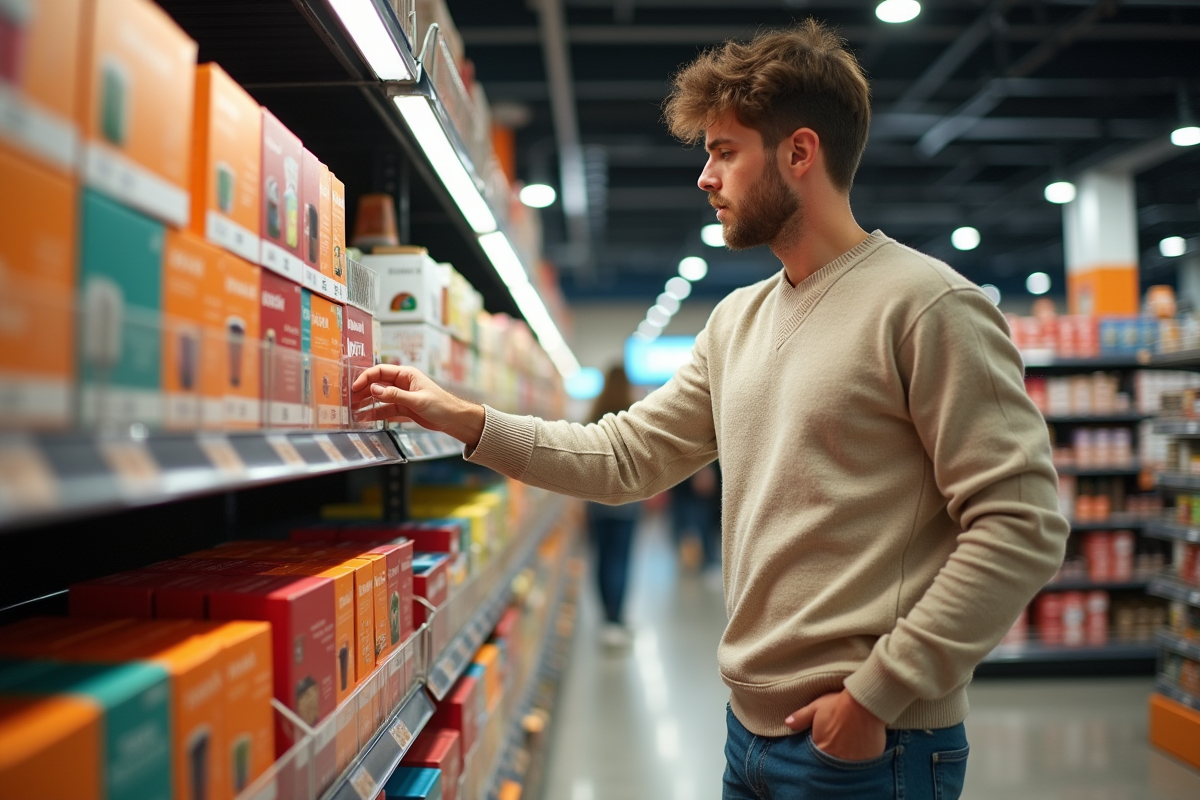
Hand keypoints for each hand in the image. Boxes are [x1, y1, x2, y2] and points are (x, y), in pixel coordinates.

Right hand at [350, 364, 485, 447]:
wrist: (453, 419)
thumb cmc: (441, 405)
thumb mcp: (417, 400)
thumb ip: (395, 395)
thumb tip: (374, 390)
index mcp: (406, 374)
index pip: (380, 371)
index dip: (366, 378)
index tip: (355, 387)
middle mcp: (401, 383)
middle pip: (377, 384)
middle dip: (362, 391)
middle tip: (349, 400)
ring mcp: (401, 396)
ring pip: (379, 398)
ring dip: (366, 404)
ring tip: (352, 411)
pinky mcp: (403, 408)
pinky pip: (385, 410)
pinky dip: (375, 414)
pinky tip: (364, 419)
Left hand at [784, 690, 885, 761]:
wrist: (865, 703)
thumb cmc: (839, 705)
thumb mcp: (816, 707)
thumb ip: (801, 718)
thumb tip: (788, 723)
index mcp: (822, 749)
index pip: (816, 758)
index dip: (819, 751)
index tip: (822, 744)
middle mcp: (838, 760)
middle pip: (832, 763)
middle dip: (832, 756)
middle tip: (836, 744)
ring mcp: (855, 762)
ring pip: (848, 765)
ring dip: (846, 758)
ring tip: (848, 746)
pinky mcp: (870, 760)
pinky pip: (863, 764)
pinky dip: (861, 758)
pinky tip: (861, 747)